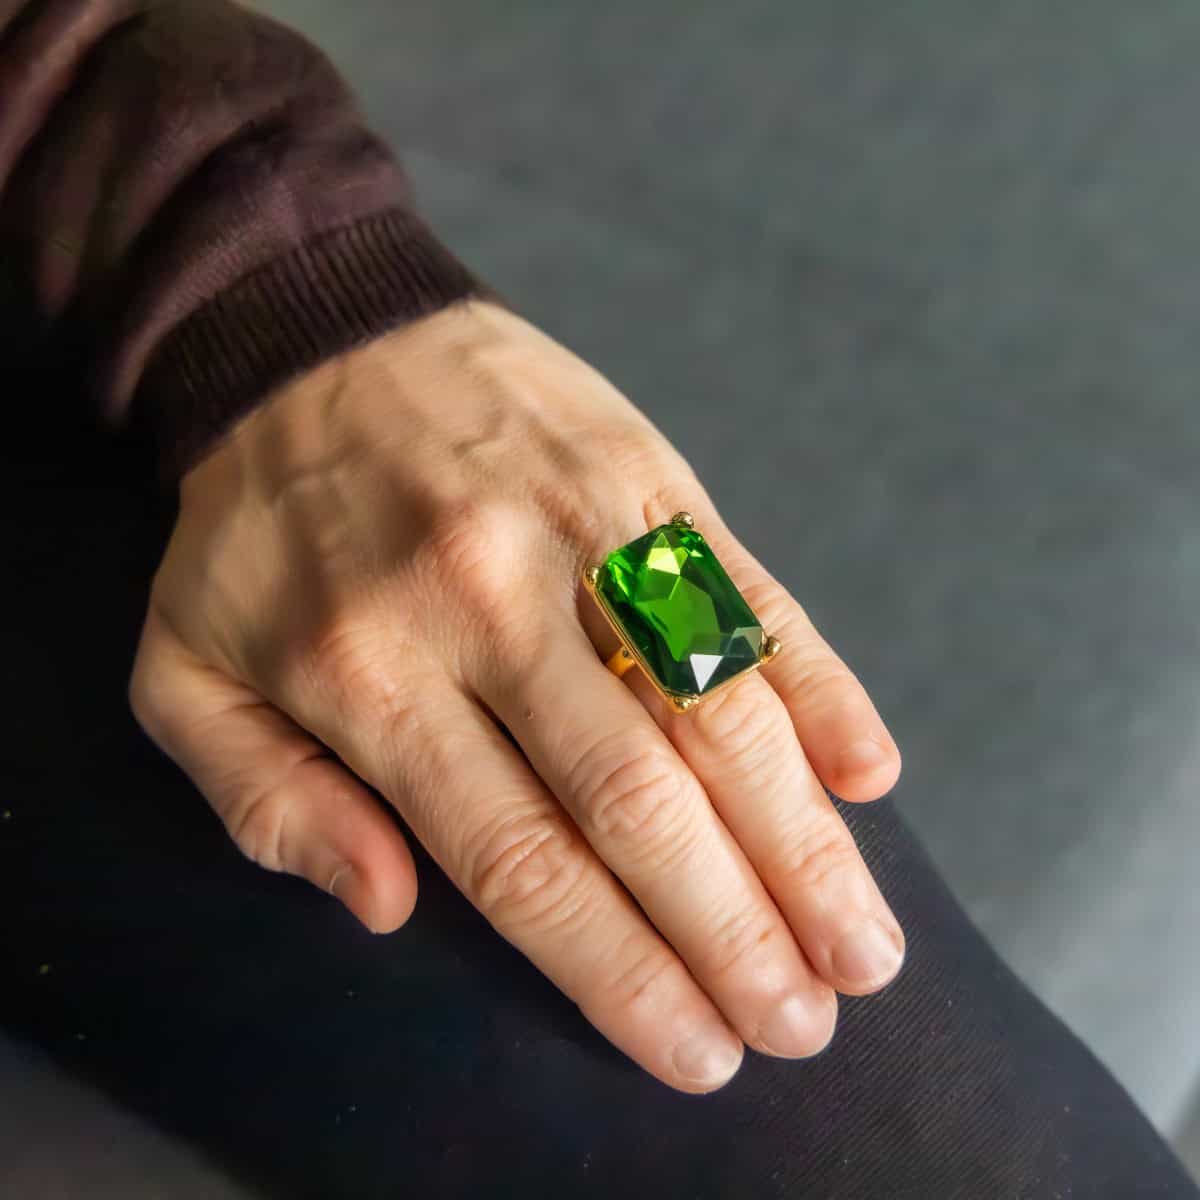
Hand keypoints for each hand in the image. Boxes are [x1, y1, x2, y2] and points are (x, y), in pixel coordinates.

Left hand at [128, 299, 903, 1092]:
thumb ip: (268, 803)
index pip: (518, 858)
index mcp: (367, 673)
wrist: (312, 334)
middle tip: (801, 1026)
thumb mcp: (184, 673)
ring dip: (800, 839)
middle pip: (636, 801)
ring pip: (715, 707)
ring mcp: (580, 530)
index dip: (617, 969)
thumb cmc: (258, 531)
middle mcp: (488, 606)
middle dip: (730, 931)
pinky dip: (818, 686)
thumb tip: (391, 907)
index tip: (695, 1050)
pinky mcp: (643, 476)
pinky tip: (868, 775)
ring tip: (863, 947)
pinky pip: (748, 592)